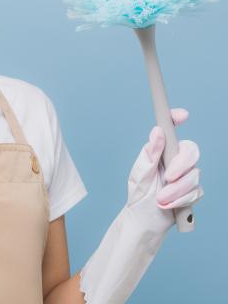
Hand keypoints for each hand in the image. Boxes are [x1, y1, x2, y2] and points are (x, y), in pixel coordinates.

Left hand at [126, 107, 203, 234]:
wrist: (145, 221)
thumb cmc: (139, 195)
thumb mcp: (140, 174)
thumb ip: (150, 154)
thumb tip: (157, 132)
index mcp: (160, 151)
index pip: (170, 131)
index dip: (176, 119)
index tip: (181, 115)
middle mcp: (174, 160)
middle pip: (191, 151)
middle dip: (182, 165)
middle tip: (168, 177)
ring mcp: (185, 175)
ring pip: (194, 175)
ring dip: (176, 189)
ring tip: (160, 198)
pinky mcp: (192, 191)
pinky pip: (196, 192)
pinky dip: (181, 200)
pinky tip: (168, 205)